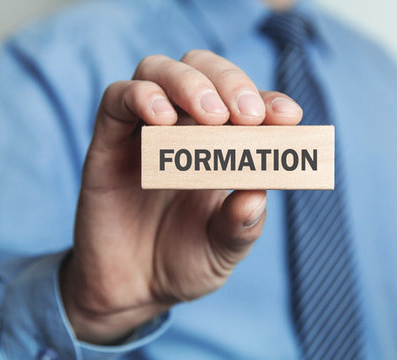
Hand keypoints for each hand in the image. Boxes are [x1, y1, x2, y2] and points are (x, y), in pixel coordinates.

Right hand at [60, 50, 302, 343]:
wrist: (133, 292)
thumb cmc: (186, 260)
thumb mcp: (224, 249)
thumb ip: (240, 226)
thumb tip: (257, 196)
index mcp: (224, 141)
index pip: (249, 101)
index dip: (270, 100)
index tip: (289, 116)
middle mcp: (185, 125)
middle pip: (204, 68)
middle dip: (231, 82)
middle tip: (248, 115)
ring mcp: (144, 129)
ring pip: (159, 70)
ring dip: (190, 83)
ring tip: (213, 117)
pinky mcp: (107, 141)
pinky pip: (117, 99)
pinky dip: (141, 97)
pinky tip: (163, 119)